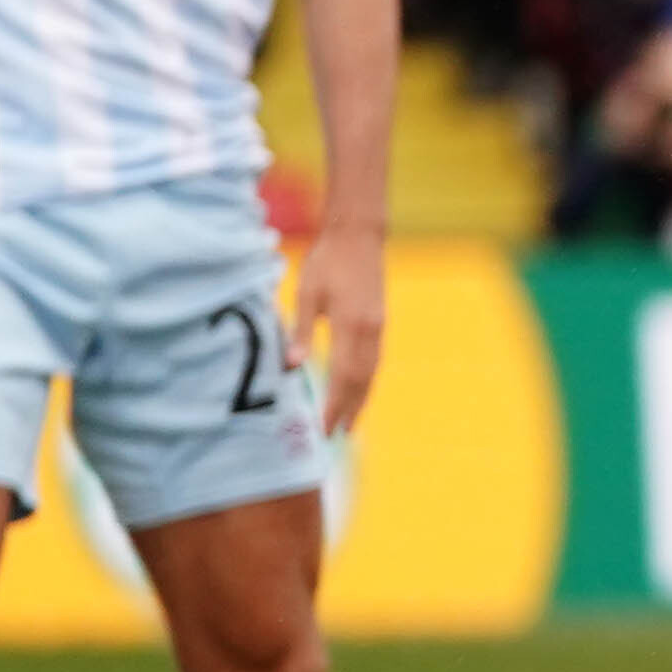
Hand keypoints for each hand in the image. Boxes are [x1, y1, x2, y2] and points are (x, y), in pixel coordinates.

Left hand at [289, 221, 387, 435]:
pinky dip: (366, 381)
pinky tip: (359, 390)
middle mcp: (370, 332)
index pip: (343, 375)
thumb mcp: (306, 293)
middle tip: (338, 435)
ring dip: (361, 399)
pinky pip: (375, 360)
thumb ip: (300, 331)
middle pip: (362, 381)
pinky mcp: (379, 322)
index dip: (334, 404)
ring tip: (351, 421)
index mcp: (350, 325)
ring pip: (372, 373)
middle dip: (350, 409)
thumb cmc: (327, 261)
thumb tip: (291, 367)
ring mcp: (379, 328)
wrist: (358, 235)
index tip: (323, 427)